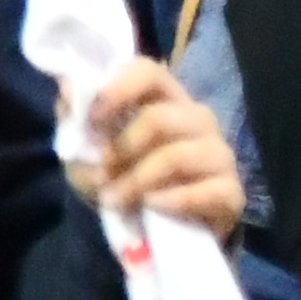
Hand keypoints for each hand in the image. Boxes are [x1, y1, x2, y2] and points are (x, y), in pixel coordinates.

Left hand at [67, 51, 244, 239]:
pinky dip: (172, 201)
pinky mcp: (231, 192)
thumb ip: (76, 115)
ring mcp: (219, 154)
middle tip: (101, 175)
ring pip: (178, 157)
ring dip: (138, 181)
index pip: (148, 71)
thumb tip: (69, 87)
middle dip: (122, 150)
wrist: (149, 228)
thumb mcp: (86, 147)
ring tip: (115, 199)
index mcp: (163, 97)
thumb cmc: (119, 174)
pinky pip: (207, 192)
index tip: (93, 120)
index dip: (118, 89)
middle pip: (160, 119)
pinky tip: (152, 207)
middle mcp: (197, 118)